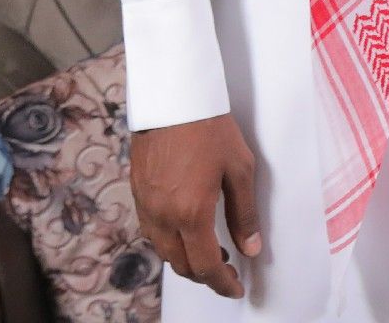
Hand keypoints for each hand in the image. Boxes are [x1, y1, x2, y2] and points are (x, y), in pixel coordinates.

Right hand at [130, 114, 262, 296]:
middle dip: (205, 276)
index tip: (235, 288)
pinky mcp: (137, 194)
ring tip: (211, 252)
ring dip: (186, 260)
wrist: (172, 99)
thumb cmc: (210, 129)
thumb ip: (244, 213)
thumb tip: (251, 248)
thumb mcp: (239, 169)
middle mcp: (163, 217)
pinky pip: (152, 232)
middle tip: (226, 271)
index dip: (222, 284)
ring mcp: (146, 207)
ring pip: (164, 251)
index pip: (206, 266)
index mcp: (191, 214)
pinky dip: (170, 243)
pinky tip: (186, 231)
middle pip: (182, 265)